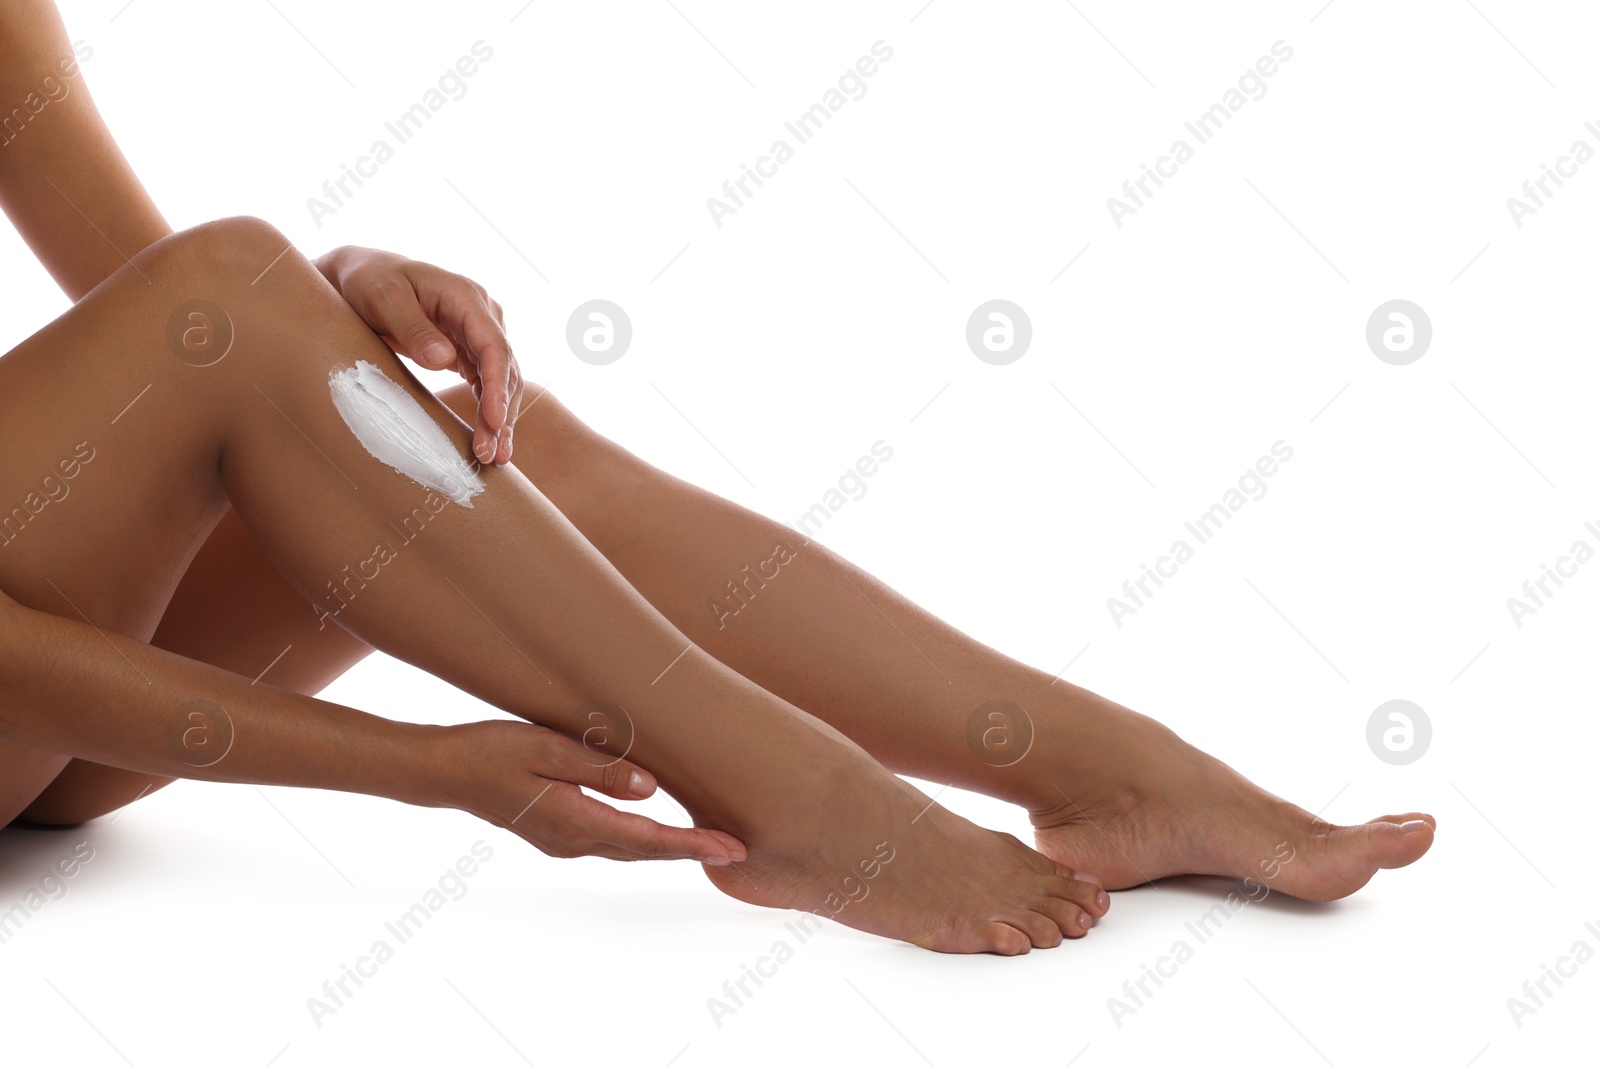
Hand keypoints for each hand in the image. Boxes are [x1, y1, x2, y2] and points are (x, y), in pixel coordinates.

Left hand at [314, 245, 520, 465]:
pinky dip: (488, 412)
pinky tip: (490, 439)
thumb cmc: (368, 281)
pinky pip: (486, 383)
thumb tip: (444, 360)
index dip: (497, 386)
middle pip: (503, 368)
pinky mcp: (467, 349)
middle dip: (500, 413)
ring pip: (500, 381)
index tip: (494, 421)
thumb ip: (413, 328)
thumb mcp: (384, 299)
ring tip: (494, 457)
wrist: (357, 276)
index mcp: (466, 297)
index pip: (494, 346)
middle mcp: (481, 314)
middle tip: (490, 454)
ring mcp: (476, 332)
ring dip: (499, 419)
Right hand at [434, 719, 747, 864]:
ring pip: (629, 849)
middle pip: (646, 851)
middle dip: (692, 850)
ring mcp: (563, 840)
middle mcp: (573, 840)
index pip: (649, 839)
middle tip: (738, 850)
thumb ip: (600, 769)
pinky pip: (612, 841)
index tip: (732, 850)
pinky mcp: (556, 831)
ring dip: (670, 848)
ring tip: (709, 842)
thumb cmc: (491, 751)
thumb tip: (652, 790)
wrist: (444, 771)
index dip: (694, 845)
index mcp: (575, 821)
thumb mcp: (547, 748)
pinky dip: (643, 840)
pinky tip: (657, 831)